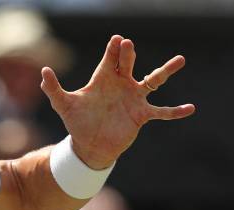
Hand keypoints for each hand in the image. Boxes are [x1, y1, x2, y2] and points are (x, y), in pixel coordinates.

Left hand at [41, 35, 194, 169]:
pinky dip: (175, 111)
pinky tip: (190, 108)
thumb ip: (54, 89)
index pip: (109, 60)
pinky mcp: (141, 115)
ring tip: (180, 60)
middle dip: (128, 55)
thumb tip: (43, 72)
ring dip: (166, 70)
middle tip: (128, 45)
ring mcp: (134, 98)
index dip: (113, 51)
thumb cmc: (77, 122)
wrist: (89, 145)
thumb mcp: (63, 105)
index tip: (117, 41)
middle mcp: (122, 84)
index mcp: (104, 79)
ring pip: (153, 80)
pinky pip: (161, 112)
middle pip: (128, 65)